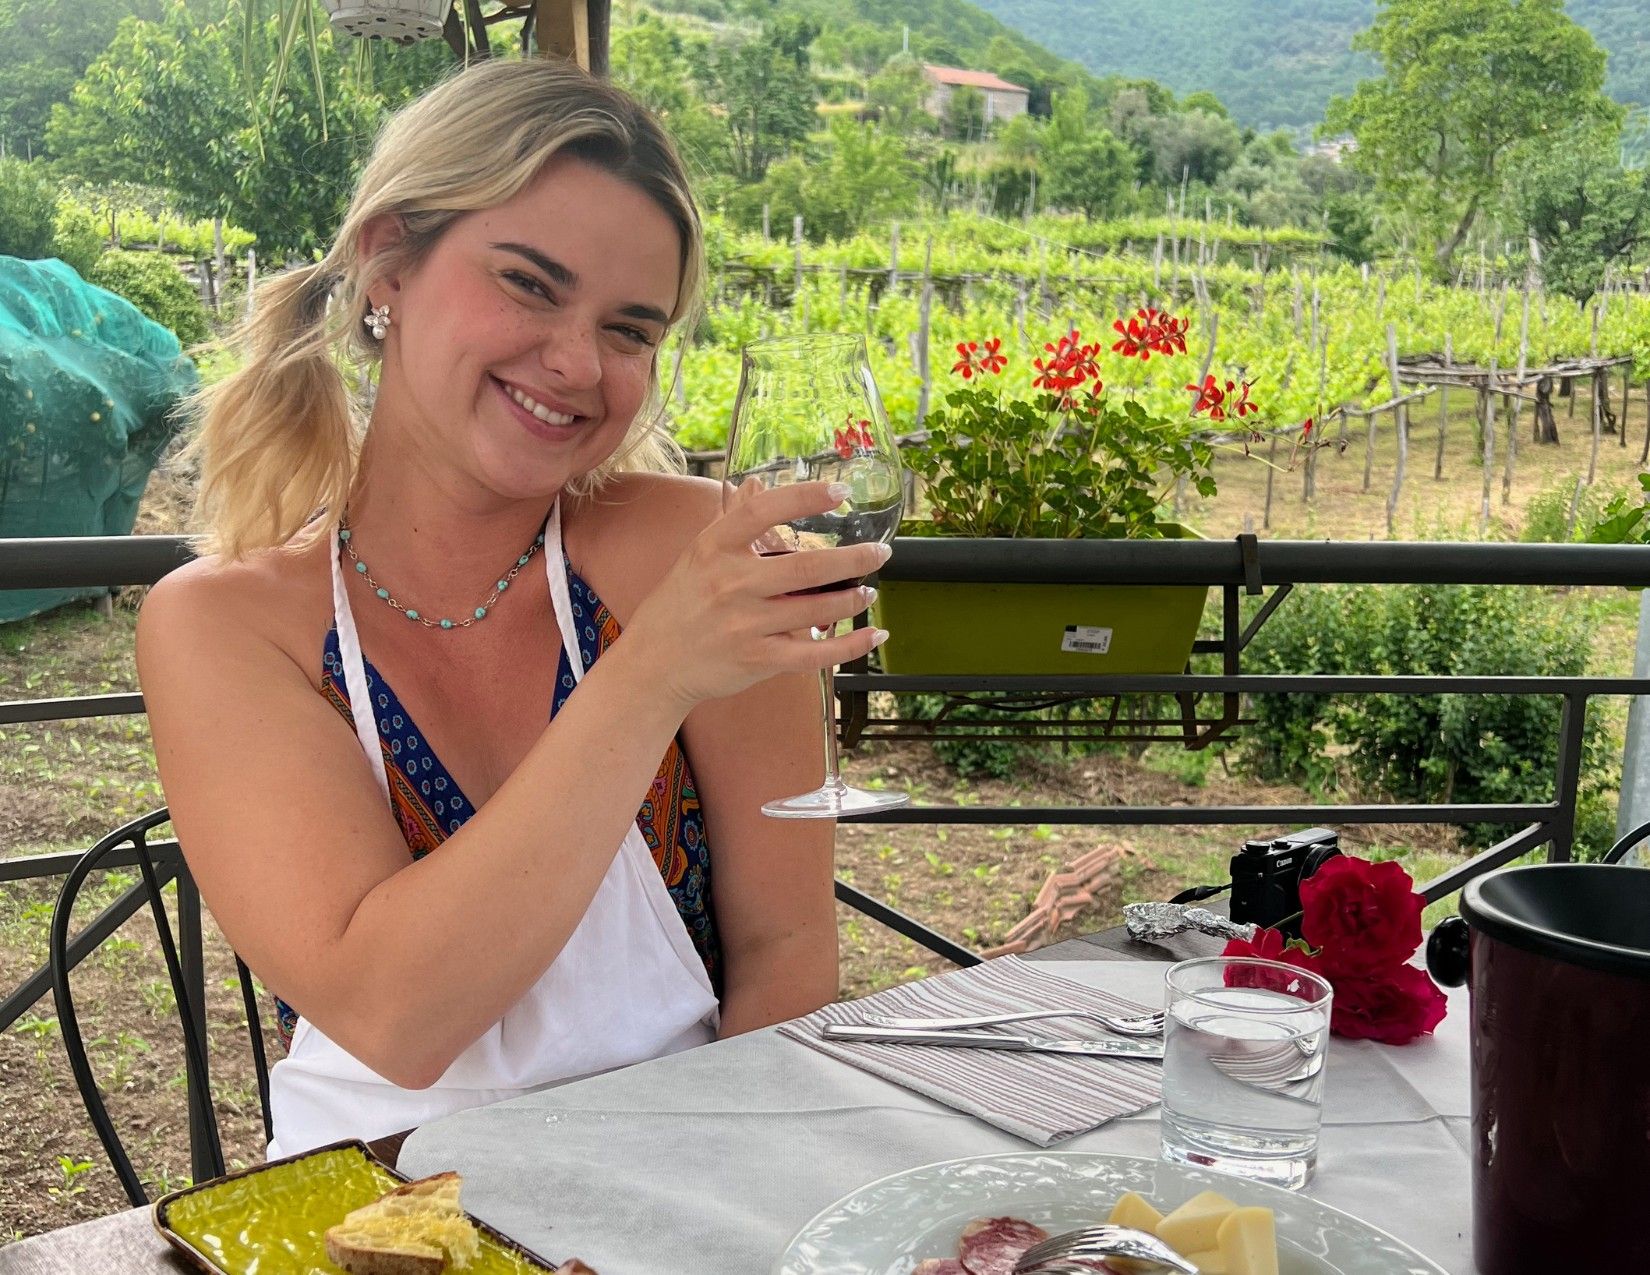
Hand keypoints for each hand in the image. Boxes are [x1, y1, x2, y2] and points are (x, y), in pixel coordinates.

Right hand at [624, 481, 890, 711]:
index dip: (805, 497)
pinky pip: (815, 653)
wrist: (652, 663)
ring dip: (853, 598)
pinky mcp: (757, 659)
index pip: (763, 510)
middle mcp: (730, 583)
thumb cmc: (678, 604)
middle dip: (854, 558)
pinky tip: (872, 634)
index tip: (840, 490)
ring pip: (817, 609)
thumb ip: (731, 520)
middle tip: (881, 552)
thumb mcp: (698, 556)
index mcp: (714, 548)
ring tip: (868, 590)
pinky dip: (850, 645)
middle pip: (807, 566)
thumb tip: (756, 482)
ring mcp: (745, 624)